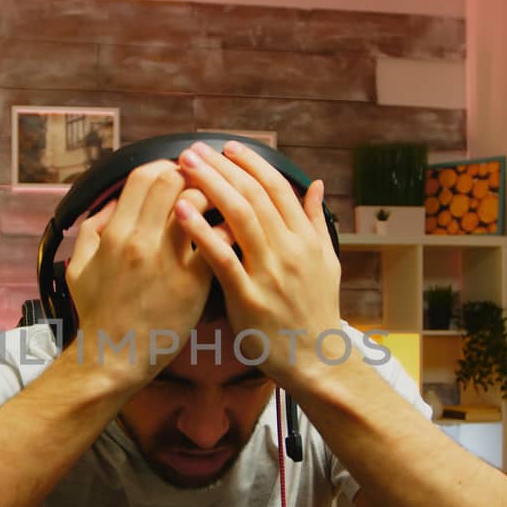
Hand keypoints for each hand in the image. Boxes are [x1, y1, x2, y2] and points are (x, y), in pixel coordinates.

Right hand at [64, 160, 214, 384]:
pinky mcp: (194, 282)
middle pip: (173, 180)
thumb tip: (112, 201)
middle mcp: (142, 241)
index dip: (164, 166)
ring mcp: (169, 261)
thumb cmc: (97, 314)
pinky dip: (227, 227)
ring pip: (200, 203)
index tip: (176, 173)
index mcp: (115, 234)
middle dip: (191, 174)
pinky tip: (230, 230)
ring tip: (218, 202)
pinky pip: (218, 239)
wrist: (113, 358)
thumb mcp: (78, 266)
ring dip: (212, 196)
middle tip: (202, 182)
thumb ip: (92, 228)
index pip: (144, 175)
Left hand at [174, 140, 343, 386]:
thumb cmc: (316, 310)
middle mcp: (289, 249)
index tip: (227, 147)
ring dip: (210, 186)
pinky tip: (180, 212)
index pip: (276, 188)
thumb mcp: (327, 262)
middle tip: (194, 150)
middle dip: (222, 167)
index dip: (251, 163)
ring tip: (184, 167)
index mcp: (305, 238)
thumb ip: (316, 222)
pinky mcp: (249, 297)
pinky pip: (222, 258)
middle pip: (253, 194)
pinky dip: (201, 231)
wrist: (316, 359)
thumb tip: (315, 184)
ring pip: (239, 216)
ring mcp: (270, 272)